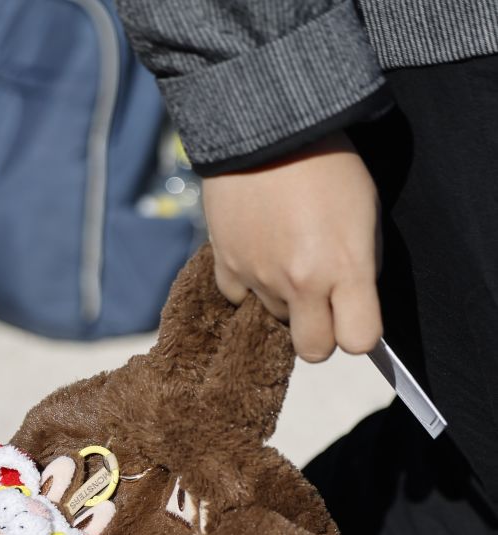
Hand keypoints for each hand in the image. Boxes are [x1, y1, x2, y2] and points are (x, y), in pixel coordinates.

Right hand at [202, 132, 381, 361]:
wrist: (267, 126)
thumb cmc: (327, 163)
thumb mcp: (365, 211)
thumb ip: (362, 265)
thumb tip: (354, 299)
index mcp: (345, 268)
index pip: (359, 341)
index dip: (359, 332)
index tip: (356, 315)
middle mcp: (301, 282)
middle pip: (314, 350)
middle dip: (320, 333)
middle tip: (321, 303)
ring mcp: (260, 278)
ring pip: (277, 319)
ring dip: (285, 300)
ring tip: (288, 254)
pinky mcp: (227, 266)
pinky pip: (240, 299)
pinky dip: (250, 285)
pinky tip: (259, 253)